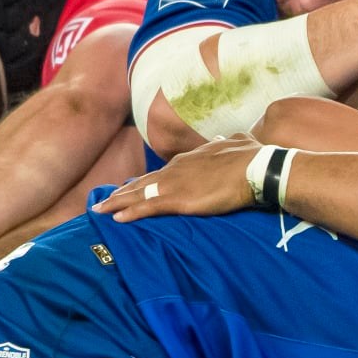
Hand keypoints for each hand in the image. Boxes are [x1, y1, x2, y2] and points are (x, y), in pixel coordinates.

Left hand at [95, 135, 264, 222]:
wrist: (257, 167)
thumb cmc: (252, 156)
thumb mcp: (239, 143)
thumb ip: (229, 143)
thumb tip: (229, 139)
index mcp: (190, 158)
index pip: (161, 171)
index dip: (144, 179)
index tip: (132, 185)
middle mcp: (176, 169)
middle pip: (142, 182)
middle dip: (123, 192)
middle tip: (105, 200)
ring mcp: (175, 184)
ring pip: (138, 194)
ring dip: (118, 202)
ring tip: (100, 210)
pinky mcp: (178, 199)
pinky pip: (147, 207)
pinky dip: (131, 213)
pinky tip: (116, 218)